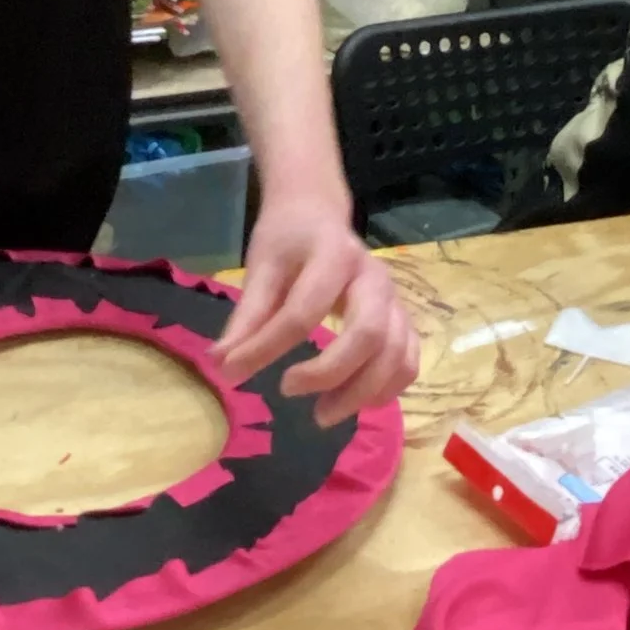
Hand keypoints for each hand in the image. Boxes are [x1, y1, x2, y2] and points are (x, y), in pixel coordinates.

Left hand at [211, 188, 419, 425]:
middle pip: (369, 334)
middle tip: (288, 392)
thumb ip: (246, 317)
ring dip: (362, 393)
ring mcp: (396, 299)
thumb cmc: (287, 242)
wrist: (319, 215)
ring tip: (322, 414)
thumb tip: (220, 365)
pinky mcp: (404, 319)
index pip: (304, 310)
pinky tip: (353, 403)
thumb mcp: (260, 268)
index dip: (268, 347)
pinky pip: (408, 361)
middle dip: (330, 373)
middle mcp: (374, 277)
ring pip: (395, 354)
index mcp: (333, 255)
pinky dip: (387, 389)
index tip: (234, 373)